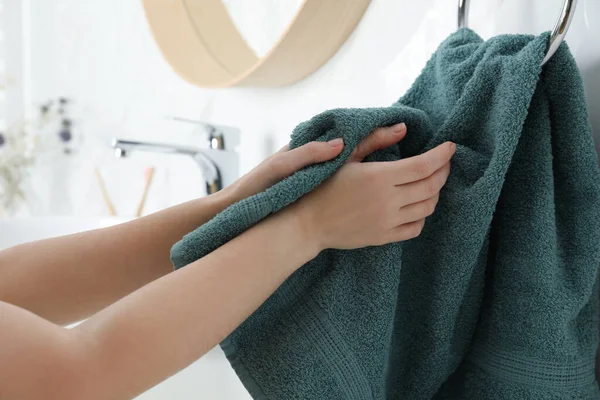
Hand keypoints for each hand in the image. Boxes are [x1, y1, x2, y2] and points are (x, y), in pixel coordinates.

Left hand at [220, 123, 409, 204]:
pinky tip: (383, 194)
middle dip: (387, 147)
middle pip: (363, 151)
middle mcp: (325, 162)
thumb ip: (310, 154)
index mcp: (318, 151)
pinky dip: (367, 185)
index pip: (356, 138)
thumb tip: (339, 144)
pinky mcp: (323, 193)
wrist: (244, 208)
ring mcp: (326, 178)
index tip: (405, 128)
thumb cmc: (261, 185)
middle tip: (417, 153)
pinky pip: (351, 186)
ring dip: (383, 169)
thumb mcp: (283, 166)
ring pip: (361, 171)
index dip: (380, 133)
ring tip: (410, 173)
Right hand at [293, 140, 455, 250]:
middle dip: (443, 172)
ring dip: (435, 192)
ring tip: (431, 182)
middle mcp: (388, 201)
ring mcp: (388, 222)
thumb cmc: (322, 186)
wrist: (307, 224)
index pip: (423, 166)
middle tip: (443, 162)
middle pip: (431, 186)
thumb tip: (403, 128)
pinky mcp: (384, 237)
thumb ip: (375, 140)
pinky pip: (416, 227)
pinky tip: (417, 205)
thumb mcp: (345, 157)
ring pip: (427, 207)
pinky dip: (423, 215)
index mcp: (378, 177)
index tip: (450, 146)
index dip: (442, 155)